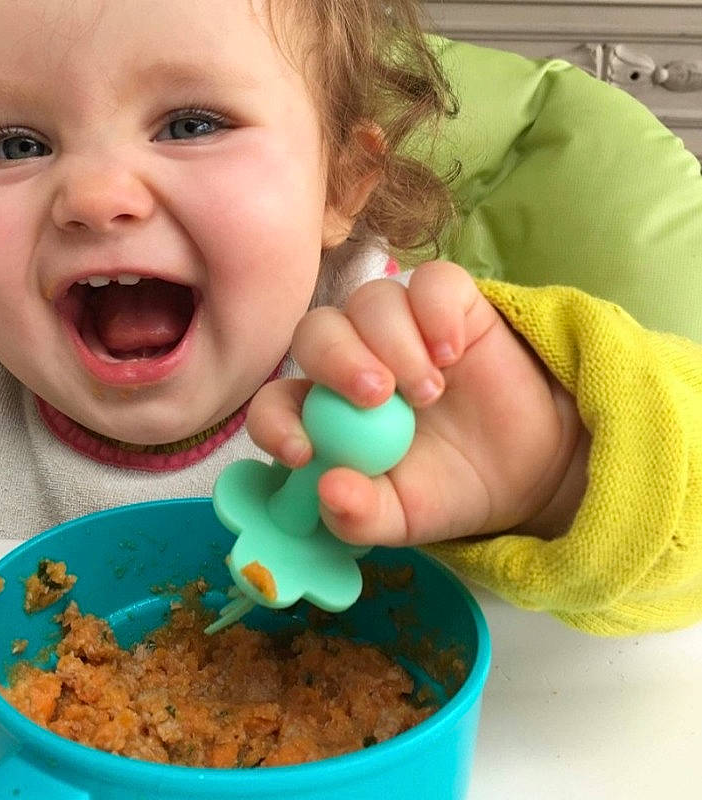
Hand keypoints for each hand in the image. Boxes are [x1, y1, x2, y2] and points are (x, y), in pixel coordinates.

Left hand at [247, 262, 588, 548]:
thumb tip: (326, 493)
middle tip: (378, 397)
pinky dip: (436, 312)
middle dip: (339, 361)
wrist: (525, 469)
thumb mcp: (402, 518)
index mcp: (324, 413)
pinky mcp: (448, 303)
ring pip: (372, 301)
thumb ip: (359, 516)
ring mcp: (398, 326)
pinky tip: (452, 352)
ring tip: (431, 392)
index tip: (304, 453)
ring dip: (396, 344)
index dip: (276, 423)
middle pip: (316, 332)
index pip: (275, 403)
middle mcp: (351, 359)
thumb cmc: (447, 487)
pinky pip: (431, 281)